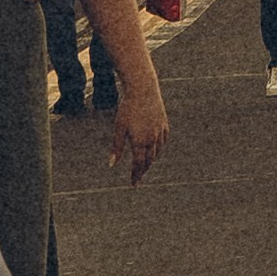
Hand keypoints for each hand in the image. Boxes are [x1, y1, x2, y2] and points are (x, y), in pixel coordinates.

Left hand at [107, 63, 169, 185]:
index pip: (138, 164)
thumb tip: (112, 164)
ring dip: (150, 160)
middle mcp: (152, 139)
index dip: (136, 175)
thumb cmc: (127, 109)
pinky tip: (155, 150)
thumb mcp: (119, 128)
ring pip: (157, 152)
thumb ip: (117, 147)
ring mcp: (160, 132)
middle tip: (137, 177)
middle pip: (149, 161)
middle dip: (143, 170)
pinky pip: (163, 141)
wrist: (143, 90)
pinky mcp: (164, 125)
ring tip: (144, 165)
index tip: (134, 184)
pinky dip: (158, 148)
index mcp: (140, 141)